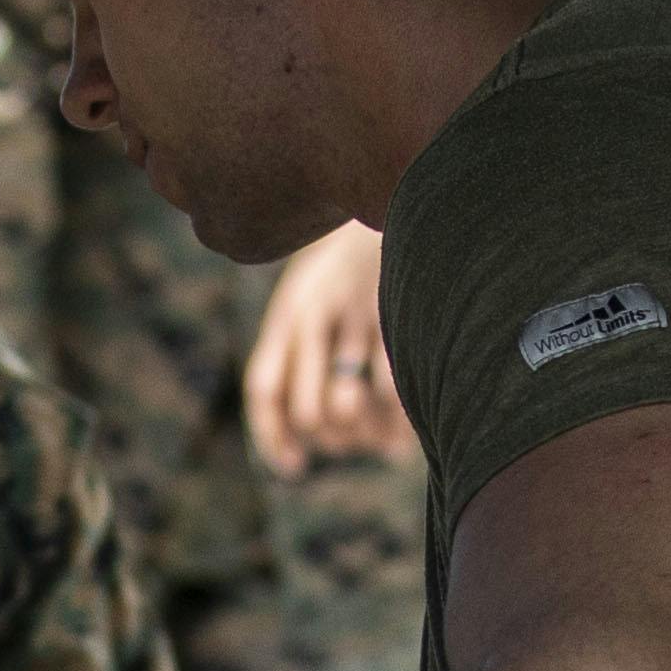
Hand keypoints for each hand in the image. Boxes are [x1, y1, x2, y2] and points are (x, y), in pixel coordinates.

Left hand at [243, 223, 410, 475]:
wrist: (403, 203)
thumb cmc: (356, 268)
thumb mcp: (316, 295)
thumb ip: (298, 358)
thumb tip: (293, 458)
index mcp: (291, 309)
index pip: (265, 388)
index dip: (272, 437)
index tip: (295, 467)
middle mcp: (315, 311)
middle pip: (307, 410)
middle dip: (331, 439)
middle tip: (354, 440)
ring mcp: (357, 315)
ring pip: (343, 406)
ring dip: (362, 436)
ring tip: (379, 440)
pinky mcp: (397, 317)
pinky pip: (391, 391)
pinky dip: (397, 426)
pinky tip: (405, 442)